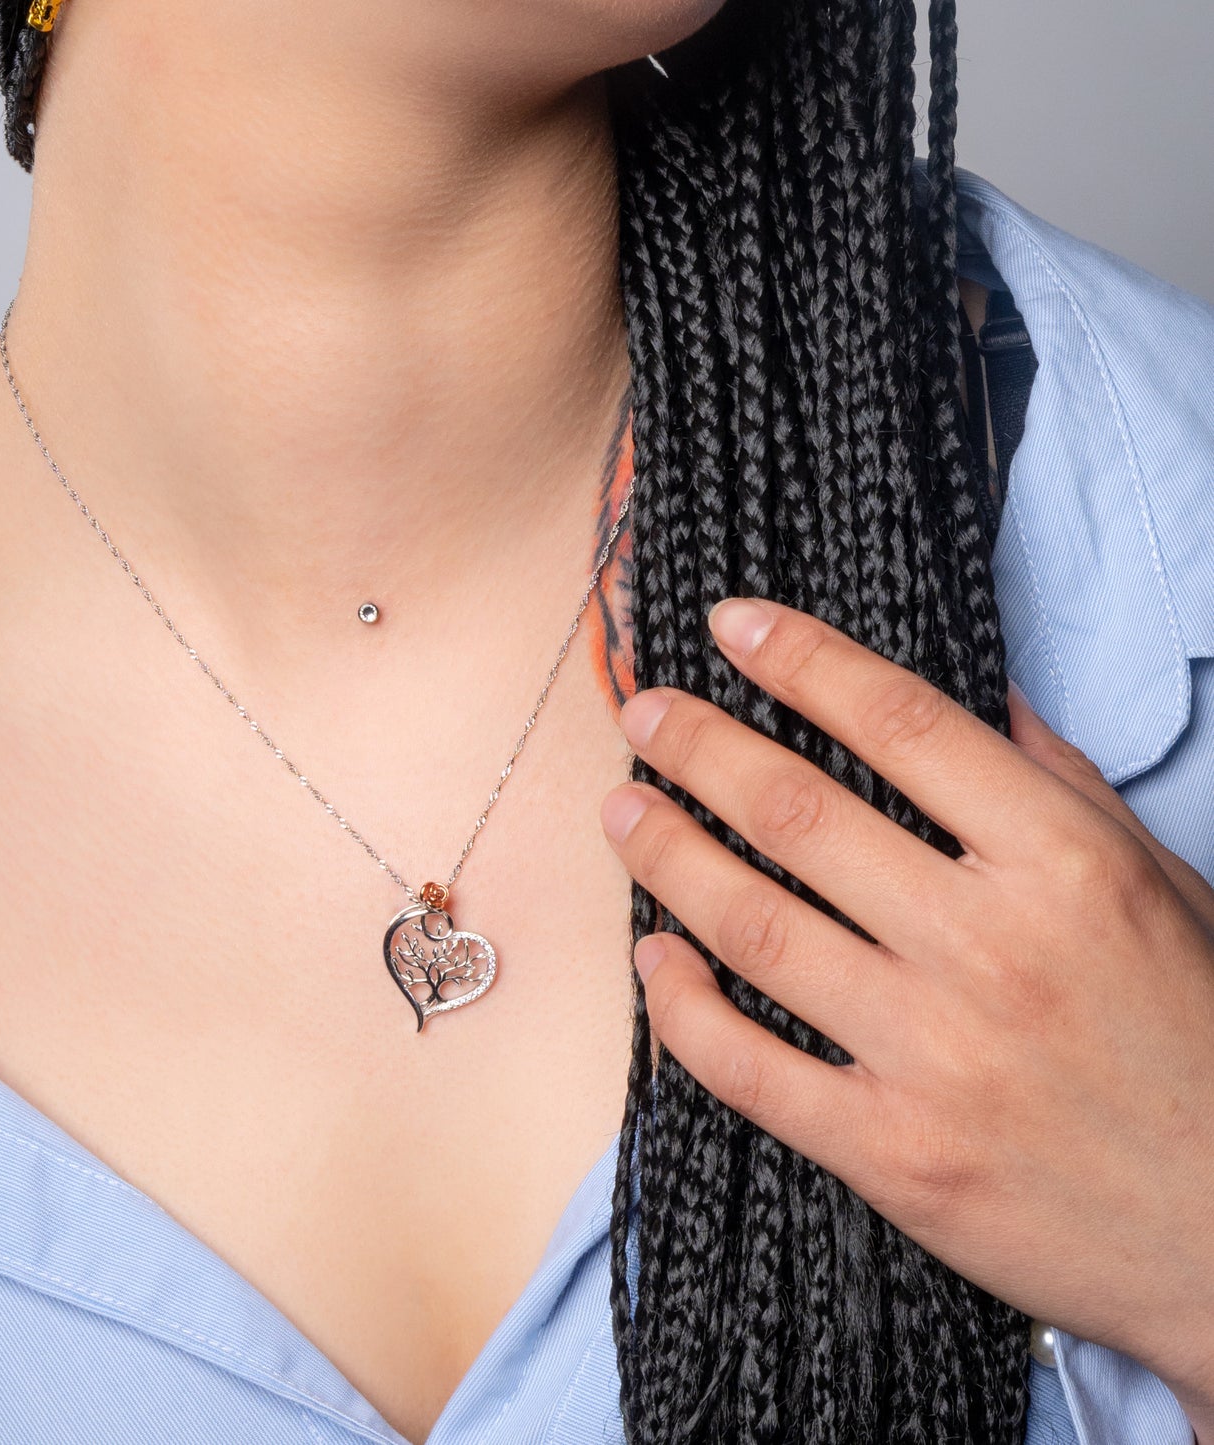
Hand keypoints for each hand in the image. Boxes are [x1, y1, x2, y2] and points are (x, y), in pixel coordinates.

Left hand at [599, 596, 1213, 1431]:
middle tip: (645, 716)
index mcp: (1064, 865)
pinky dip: (684, 1009)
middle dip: (701, 748)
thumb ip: (1061, 786)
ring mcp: (933, 1055)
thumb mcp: (1165, 885)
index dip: (802, 660)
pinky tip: (653, 959)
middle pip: (800, 814)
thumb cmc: (1204, 1041)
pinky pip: (750, 1068)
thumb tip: (976, 700)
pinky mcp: (894, 1153)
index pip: (901, 724)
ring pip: (756, 926)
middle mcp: (988, 948)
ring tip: (624, 811)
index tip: (735, 626)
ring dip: (669, 857)